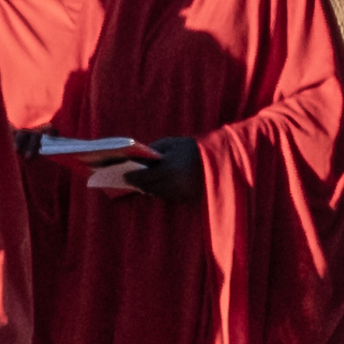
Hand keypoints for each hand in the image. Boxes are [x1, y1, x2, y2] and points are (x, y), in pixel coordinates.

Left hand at [88, 136, 202, 203]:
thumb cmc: (194, 149)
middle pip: (148, 188)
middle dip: (140, 183)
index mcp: (167, 170)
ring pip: (158, 194)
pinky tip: (162, 184)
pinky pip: (169, 196)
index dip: (131, 177)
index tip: (124, 176)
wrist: (220, 161)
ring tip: (145, 182)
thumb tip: (140, 158)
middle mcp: (172, 185)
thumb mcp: (173, 143)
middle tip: (131, 179)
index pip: (142, 178)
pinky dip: (164, 191)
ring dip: (151, 188)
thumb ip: (156, 149)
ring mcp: (179, 194)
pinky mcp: (187, 199)